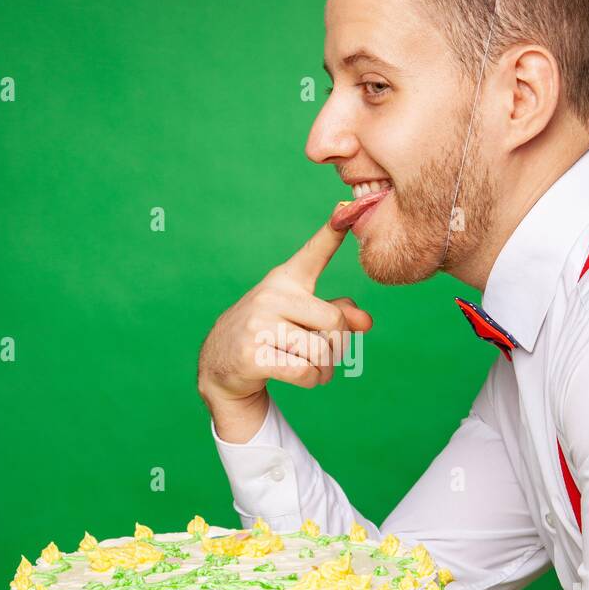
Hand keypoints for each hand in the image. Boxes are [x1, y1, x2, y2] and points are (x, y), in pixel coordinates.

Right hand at [198, 214, 372, 416]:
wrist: (222, 362)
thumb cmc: (273, 333)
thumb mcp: (304, 317)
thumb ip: (339, 314)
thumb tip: (366, 322)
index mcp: (286, 279)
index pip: (314, 252)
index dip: (333, 231)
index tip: (347, 208)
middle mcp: (271, 294)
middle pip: (335, 322)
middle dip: (339, 346)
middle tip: (327, 354)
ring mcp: (258, 323)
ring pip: (321, 351)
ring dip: (327, 368)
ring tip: (316, 368)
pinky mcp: (252, 354)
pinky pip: (305, 372)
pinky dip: (314, 380)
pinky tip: (306, 377)